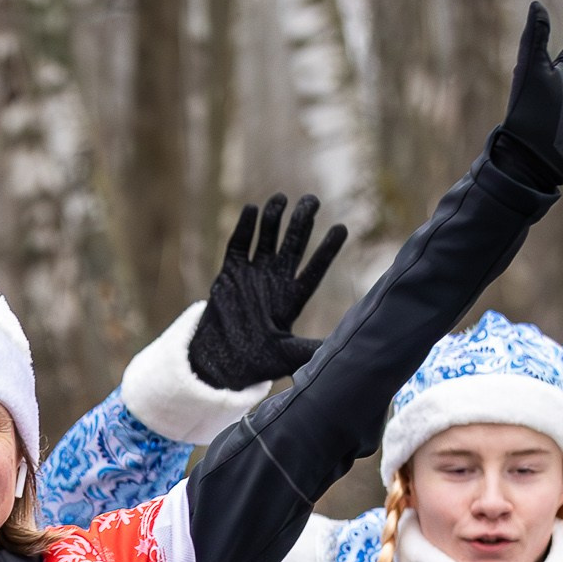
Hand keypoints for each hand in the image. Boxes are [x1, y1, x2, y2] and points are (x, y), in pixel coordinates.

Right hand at [187, 194, 347, 389]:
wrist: (221, 362)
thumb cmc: (258, 362)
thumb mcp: (289, 358)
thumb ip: (312, 351)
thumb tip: (340, 353)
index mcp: (292, 299)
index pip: (314, 270)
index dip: (326, 251)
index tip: (341, 229)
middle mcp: (275, 281)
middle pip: (292, 245)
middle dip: (301, 223)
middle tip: (312, 199)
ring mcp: (252, 275)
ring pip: (266, 239)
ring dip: (273, 219)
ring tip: (281, 199)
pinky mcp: (229, 274)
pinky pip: (237, 246)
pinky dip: (243, 228)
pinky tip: (251, 209)